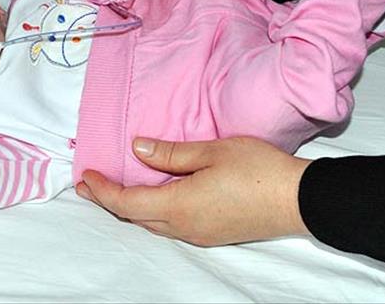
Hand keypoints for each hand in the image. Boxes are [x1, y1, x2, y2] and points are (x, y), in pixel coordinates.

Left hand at [75, 137, 310, 245]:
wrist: (299, 200)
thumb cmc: (257, 170)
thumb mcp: (211, 151)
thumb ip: (170, 154)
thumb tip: (137, 150)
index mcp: (178, 206)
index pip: (125, 202)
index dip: (102, 190)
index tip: (85, 175)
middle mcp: (183, 227)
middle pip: (134, 217)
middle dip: (107, 201)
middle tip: (89, 185)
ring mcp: (199, 234)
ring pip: (151, 224)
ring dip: (129, 208)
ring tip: (114, 191)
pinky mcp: (212, 234)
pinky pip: (170, 227)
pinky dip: (151, 212)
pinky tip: (153, 198)